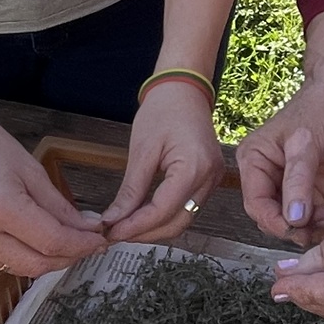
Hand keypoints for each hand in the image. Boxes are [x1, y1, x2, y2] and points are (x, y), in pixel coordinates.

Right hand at [0, 97, 106, 275]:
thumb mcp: (31, 170)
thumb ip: (60, 205)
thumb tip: (86, 228)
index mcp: (1, 208)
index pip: (52, 241)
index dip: (81, 244)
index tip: (99, 239)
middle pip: (38, 264)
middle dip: (69, 257)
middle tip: (90, 244)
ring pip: (22, 268)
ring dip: (50, 260)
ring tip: (71, 243)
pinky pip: (5, 261)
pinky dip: (28, 256)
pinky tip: (43, 241)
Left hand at [100, 81, 224, 242]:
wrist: (184, 89)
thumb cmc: (164, 110)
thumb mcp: (142, 150)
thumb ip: (131, 190)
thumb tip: (114, 219)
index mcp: (194, 168)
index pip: (163, 211)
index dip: (135, 227)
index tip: (111, 232)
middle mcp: (209, 178)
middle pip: (176, 222)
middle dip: (145, 233)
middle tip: (115, 233)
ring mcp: (212, 180)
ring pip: (183, 219)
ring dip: (154, 227)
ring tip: (125, 225)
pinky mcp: (208, 179)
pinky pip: (187, 207)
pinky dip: (165, 215)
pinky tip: (143, 214)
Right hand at [237, 78, 323, 246]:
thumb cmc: (318, 109)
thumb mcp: (305, 145)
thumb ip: (298, 182)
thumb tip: (293, 218)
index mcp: (254, 161)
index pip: (256, 203)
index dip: (274, 221)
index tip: (295, 231)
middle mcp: (266, 176)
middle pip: (272, 216)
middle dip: (294, 226)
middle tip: (317, 227)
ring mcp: (288, 185)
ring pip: (292, 220)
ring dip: (312, 225)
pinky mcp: (308, 190)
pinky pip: (310, 216)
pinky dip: (323, 220)